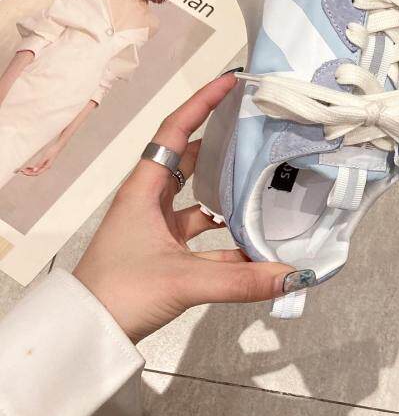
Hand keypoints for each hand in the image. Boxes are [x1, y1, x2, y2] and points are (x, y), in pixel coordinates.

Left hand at [18, 138, 63, 175]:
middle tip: (22, 171)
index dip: (30, 173)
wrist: (57, 147)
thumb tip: (34, 170)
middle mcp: (46, 167)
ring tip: (24, 169)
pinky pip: (37, 167)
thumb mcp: (45, 157)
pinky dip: (32, 167)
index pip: (37, 173)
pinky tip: (28, 167)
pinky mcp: (44, 162)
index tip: (24, 172)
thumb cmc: (52, 151)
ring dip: (30, 170)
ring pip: (36, 170)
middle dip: (29, 172)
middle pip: (36, 172)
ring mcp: (45, 165)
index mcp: (46, 166)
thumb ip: (39, 164)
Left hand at [74, 74, 296, 343]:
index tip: (231, 83)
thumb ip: (241, 279)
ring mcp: (157, 227)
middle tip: (256, 129)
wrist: (88, 332)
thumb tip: (292, 275)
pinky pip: (204, 236)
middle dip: (221, 142)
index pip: (174, 131)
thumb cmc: (121, 291)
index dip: (202, 103)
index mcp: (144, 189)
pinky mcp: (165, 251)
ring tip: (264, 181)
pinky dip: (228, 238)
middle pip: (190, 159)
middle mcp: (150, 200)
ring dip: (228, 194)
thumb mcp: (184, 280)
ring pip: (200, 199)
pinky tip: (256, 244)